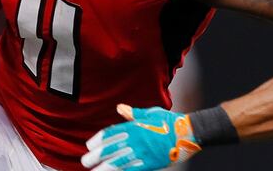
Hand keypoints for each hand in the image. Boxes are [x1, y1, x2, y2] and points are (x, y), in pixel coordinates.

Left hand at [82, 105, 200, 170]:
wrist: (187, 133)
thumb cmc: (169, 121)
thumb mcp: (151, 113)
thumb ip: (134, 114)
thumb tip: (119, 108)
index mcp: (135, 126)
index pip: (111, 133)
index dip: (98, 140)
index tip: (89, 145)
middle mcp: (136, 139)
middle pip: (111, 149)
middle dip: (96, 156)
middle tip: (85, 161)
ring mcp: (142, 152)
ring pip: (118, 161)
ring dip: (104, 167)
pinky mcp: (149, 163)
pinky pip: (132, 169)